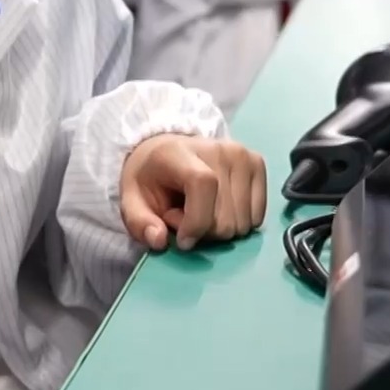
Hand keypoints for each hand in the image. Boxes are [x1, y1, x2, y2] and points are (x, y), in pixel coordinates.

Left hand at [119, 135, 267, 251]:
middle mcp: (219, 148)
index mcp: (180, 152)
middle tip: (182, 215)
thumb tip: (159, 240)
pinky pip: (257, 216)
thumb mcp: (131, 201)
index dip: (196, 220)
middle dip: (202, 229)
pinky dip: (237, 221)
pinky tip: (218, 206)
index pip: (203, 184)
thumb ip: (139, 223)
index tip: (183, 240)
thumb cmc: (150, 179)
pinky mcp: (258, 163)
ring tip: (198, 208)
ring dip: (219, 227)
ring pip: (242, 221)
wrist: (167, 151)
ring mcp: (242, 155)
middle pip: (225, 215)